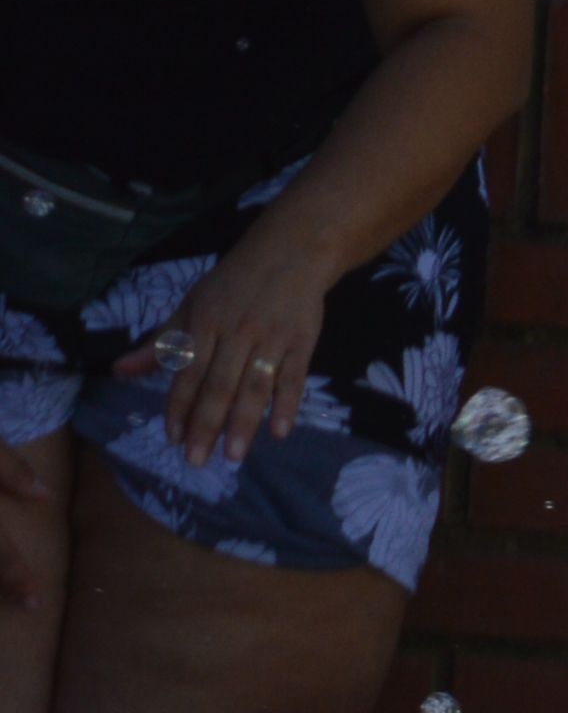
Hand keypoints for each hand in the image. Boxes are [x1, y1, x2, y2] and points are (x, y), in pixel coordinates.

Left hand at [142, 229, 346, 472]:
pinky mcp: (302, 340)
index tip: (173, 439)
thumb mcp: (191, 304)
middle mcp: (236, 332)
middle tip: (197, 461)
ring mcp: (271, 337)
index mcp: (204, 322)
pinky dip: (288, 405)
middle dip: (207, 425)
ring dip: (244, 423)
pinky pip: (294, 377)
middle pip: (219, 385)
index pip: (187, 372)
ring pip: (255, 386)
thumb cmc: (234, 282)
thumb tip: (120, 370)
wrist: (292, 251)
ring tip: (234, 456)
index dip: (179, 406)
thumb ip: (161, 342)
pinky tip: (280, 432)